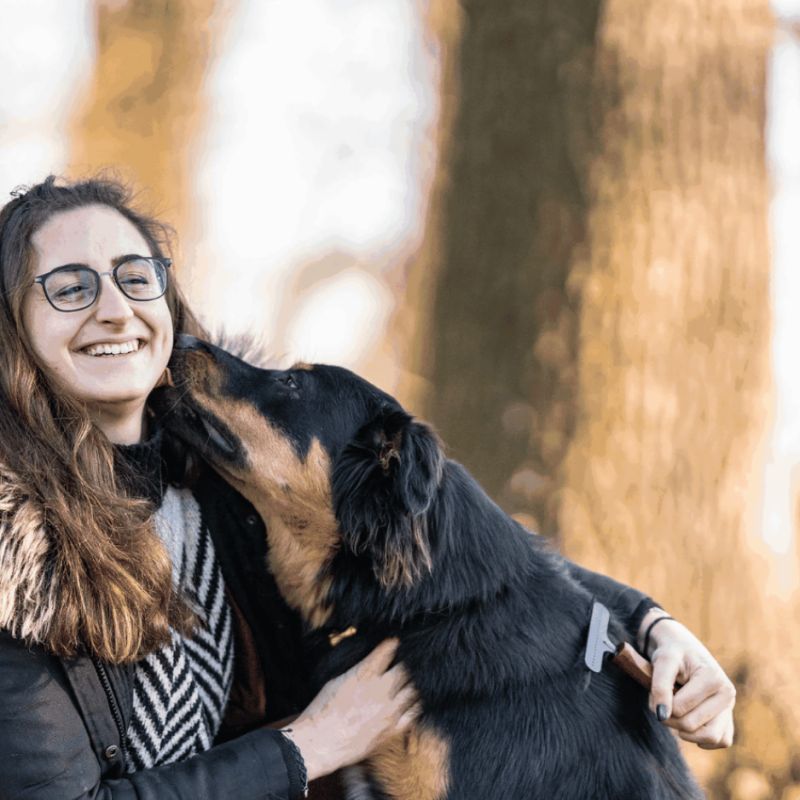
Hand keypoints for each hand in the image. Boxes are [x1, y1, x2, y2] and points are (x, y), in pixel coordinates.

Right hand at [284, 639, 417, 780]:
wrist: (320, 743)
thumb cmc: (322, 710)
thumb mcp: (337, 680)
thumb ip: (358, 669)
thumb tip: (371, 662)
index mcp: (365, 675)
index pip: (387, 652)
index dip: (392, 644)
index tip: (395, 641)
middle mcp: (380, 691)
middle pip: (405, 670)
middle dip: (407, 663)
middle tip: (409, 659)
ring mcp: (388, 711)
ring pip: (413, 690)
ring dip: (413, 682)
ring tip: (413, 678)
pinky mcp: (392, 730)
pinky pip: (413, 713)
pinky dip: (415, 704)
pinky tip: (414, 699)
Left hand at [639, 609, 734, 748]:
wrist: (682, 647)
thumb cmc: (672, 652)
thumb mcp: (662, 662)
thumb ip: (660, 686)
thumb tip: (661, 716)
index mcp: (713, 678)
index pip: (680, 708)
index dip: (659, 704)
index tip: (653, 691)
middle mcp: (727, 693)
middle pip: (692, 725)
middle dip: (669, 718)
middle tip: (661, 703)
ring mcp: (730, 706)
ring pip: (711, 738)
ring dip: (686, 732)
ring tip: (674, 714)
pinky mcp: (729, 717)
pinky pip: (722, 740)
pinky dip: (704, 739)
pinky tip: (688, 724)